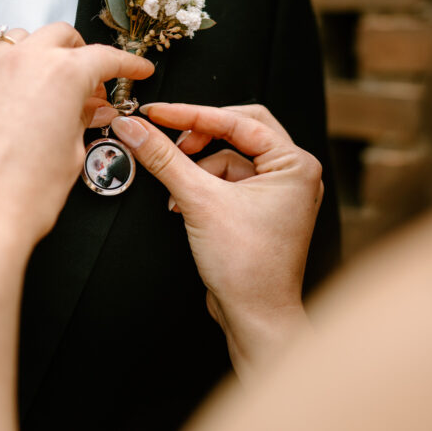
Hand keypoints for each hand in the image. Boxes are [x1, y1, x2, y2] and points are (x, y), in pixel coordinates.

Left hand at [0, 23, 153, 252]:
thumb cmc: (24, 195)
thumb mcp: (71, 155)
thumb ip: (82, 121)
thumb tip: (90, 109)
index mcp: (62, 75)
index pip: (104, 57)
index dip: (127, 65)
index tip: (134, 70)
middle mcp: (23, 62)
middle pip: (59, 36)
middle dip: (79, 53)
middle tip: (87, 82)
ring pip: (17, 38)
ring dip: (35, 52)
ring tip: (40, 81)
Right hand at [110, 103, 321, 375]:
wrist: (255, 317)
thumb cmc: (249, 268)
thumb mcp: (199, 201)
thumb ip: (164, 159)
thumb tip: (136, 129)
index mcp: (295, 164)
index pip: (238, 120)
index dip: (192, 114)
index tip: (157, 114)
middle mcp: (293, 174)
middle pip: (237, 132)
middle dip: (199, 137)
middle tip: (169, 139)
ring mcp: (278, 192)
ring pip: (228, 158)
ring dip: (196, 170)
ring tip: (177, 193)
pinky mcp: (261, 208)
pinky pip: (227, 180)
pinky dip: (202, 188)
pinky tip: (184, 206)